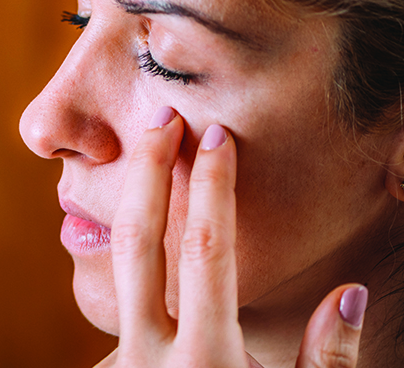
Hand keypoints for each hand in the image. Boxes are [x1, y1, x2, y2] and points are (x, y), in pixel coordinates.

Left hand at [98, 107, 366, 367]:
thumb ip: (325, 359)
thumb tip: (349, 293)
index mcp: (206, 361)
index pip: (206, 250)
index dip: (215, 187)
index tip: (218, 136)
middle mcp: (149, 355)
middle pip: (137, 240)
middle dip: (149, 170)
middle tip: (162, 119)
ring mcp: (121, 361)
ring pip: (115, 264)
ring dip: (132, 203)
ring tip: (150, 155)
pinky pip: (118, 302)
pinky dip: (132, 261)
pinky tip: (148, 223)